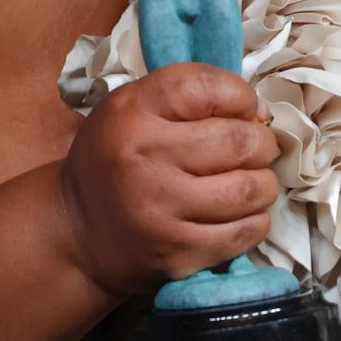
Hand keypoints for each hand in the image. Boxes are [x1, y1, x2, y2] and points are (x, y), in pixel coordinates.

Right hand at [59, 62, 278, 297]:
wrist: (76, 233)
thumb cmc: (116, 159)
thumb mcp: (132, 109)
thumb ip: (190, 95)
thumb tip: (261, 112)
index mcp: (131, 113)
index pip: (207, 88)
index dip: (240, 95)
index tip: (244, 109)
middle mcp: (144, 159)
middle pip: (239, 141)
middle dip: (261, 142)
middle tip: (255, 148)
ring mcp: (161, 211)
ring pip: (250, 189)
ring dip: (263, 182)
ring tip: (252, 180)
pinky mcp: (178, 252)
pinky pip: (245, 231)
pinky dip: (257, 218)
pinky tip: (243, 212)